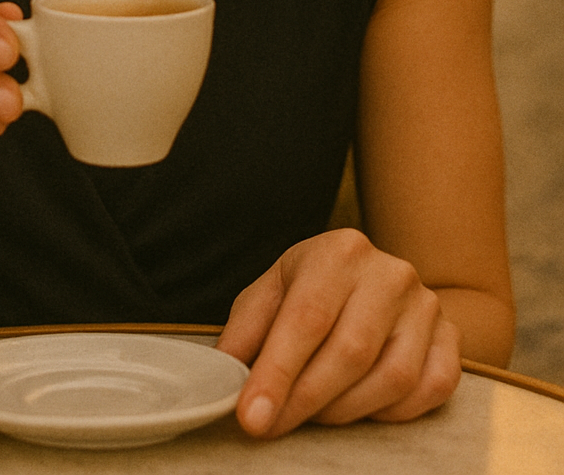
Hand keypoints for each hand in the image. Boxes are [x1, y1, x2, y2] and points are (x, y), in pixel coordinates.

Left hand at [216, 229, 460, 437]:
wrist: (378, 282)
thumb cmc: (314, 290)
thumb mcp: (272, 292)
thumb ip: (246, 330)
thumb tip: (224, 374)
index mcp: (338, 251)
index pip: (306, 318)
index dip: (277, 373)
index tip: (252, 417)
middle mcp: (389, 272)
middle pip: (350, 351)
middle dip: (305, 400)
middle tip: (274, 425)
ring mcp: (426, 305)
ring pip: (392, 377)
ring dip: (345, 410)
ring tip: (313, 413)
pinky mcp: (452, 338)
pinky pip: (428, 391)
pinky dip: (391, 413)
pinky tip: (362, 406)